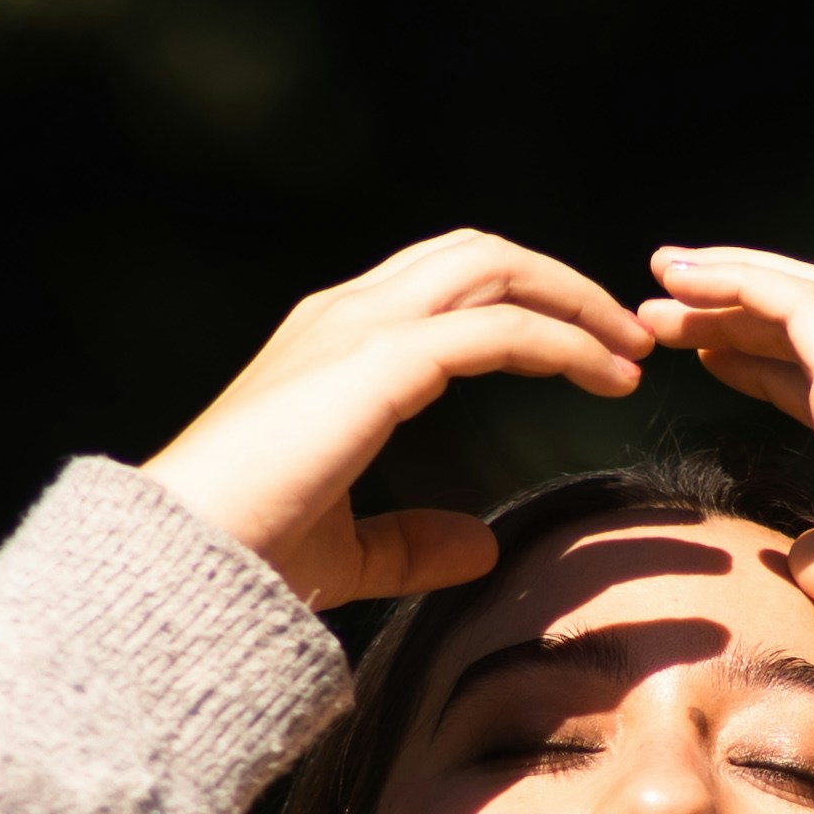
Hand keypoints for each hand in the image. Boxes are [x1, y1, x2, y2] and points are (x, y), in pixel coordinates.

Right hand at [146, 230, 652, 607]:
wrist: (183, 561)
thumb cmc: (245, 560)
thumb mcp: (344, 552)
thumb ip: (409, 543)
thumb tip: (479, 548)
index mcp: (331, 342)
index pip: (442, 283)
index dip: (522, 303)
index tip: (589, 353)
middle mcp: (344, 314)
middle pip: (477, 252)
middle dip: (558, 283)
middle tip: (626, 338)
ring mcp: (359, 327)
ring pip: (493, 268)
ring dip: (574, 301)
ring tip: (631, 351)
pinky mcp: (380, 360)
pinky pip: (498, 330)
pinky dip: (564, 343)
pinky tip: (606, 377)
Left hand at [637, 247, 813, 687]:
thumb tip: (803, 552)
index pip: (812, 378)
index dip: (752, 356)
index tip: (695, 351)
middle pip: (803, 325)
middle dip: (730, 304)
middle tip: (658, 300)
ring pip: (805, 300)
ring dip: (728, 280)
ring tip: (661, 272)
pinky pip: (803, 310)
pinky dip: (745, 283)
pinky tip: (690, 282)